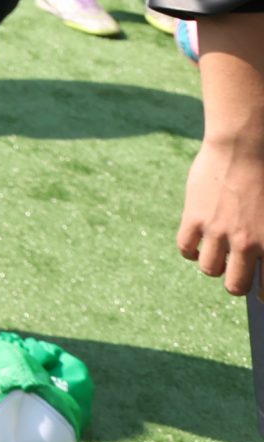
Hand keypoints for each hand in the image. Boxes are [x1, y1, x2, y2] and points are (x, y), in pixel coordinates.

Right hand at [179, 128, 263, 296]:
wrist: (245, 146)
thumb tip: (261, 252)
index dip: (263, 294)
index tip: (261, 293)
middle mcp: (246, 243)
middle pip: (235, 286)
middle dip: (236, 283)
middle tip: (236, 272)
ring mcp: (218, 231)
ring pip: (209, 269)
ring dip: (212, 264)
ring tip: (216, 252)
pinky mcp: (195, 217)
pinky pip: (186, 248)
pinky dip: (190, 250)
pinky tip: (197, 240)